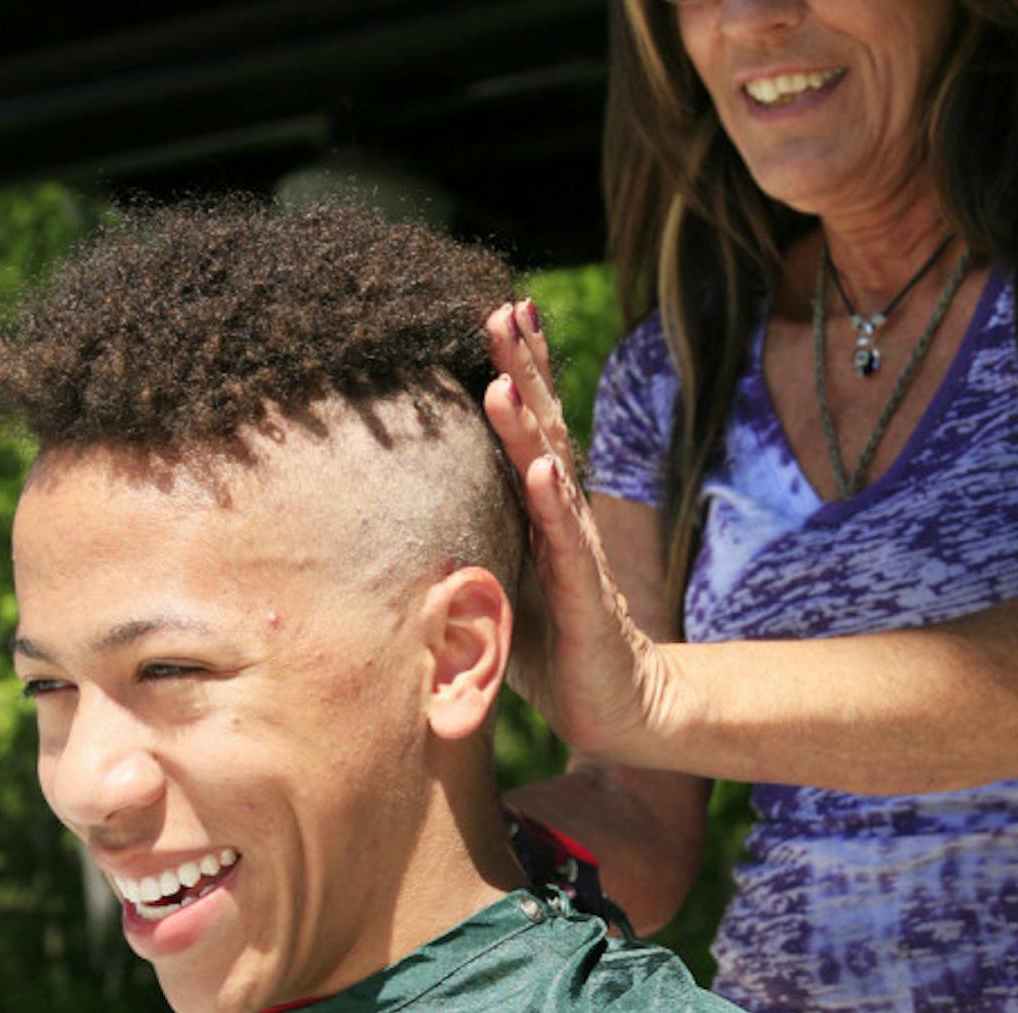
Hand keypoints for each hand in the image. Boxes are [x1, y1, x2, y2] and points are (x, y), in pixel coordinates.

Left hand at [483, 300, 667, 758]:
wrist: (613, 707)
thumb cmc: (548, 643)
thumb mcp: (499, 578)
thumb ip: (471, 536)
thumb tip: (403, 509)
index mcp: (538, 509)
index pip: (529, 426)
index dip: (519, 369)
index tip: (500, 311)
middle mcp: (561, 517)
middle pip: (542, 429)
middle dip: (523, 368)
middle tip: (501, 309)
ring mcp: (577, 552)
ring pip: (550, 475)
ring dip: (528, 424)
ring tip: (505, 377)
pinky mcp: (586, 597)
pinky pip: (568, 544)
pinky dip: (554, 503)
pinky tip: (543, 466)